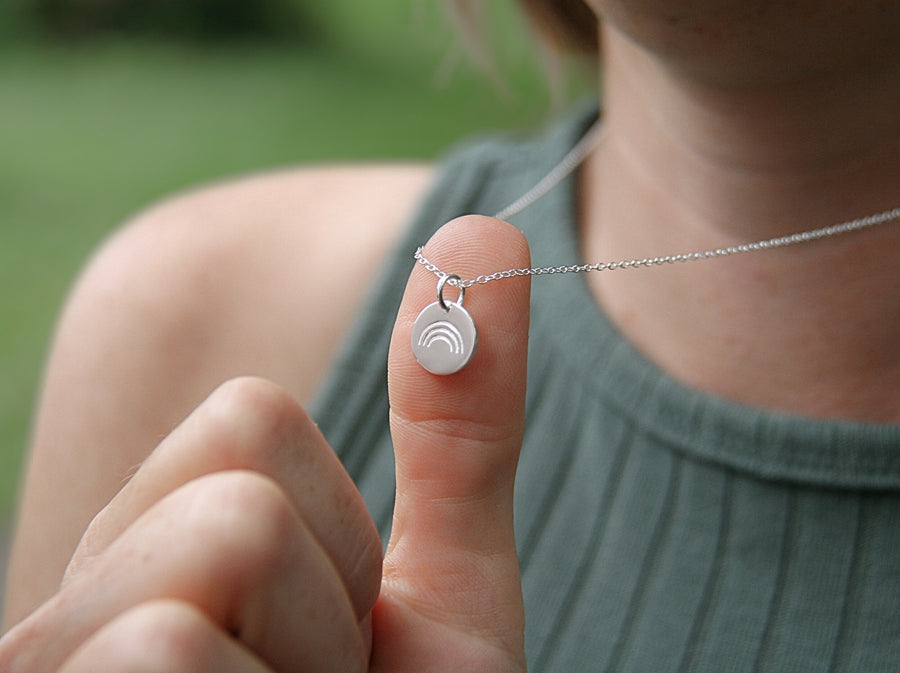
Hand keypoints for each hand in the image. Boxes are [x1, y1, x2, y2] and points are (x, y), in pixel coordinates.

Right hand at [0, 214, 530, 671]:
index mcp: (151, 555)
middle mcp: (63, 607)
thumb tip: (491, 230)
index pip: (248, 423)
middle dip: (324, 612)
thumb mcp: (445, 586)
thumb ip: (460, 418)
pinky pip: (168, 646)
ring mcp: (45, 665)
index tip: (337, 647)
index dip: (339, 540)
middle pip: (237, 484)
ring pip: (213, 549)